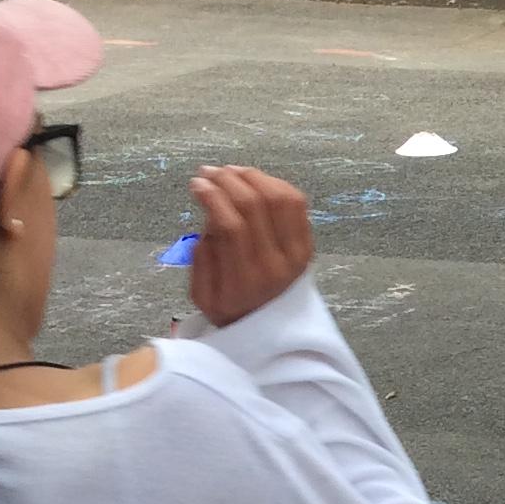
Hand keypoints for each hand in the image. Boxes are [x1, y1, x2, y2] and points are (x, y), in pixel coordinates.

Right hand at [188, 164, 314, 327]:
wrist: (271, 331)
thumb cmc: (229, 309)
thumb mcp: (203, 294)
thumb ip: (202, 256)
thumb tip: (210, 214)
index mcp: (244, 282)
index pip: (231, 226)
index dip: (212, 197)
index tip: (196, 184)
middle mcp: (276, 266)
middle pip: (254, 206)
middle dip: (227, 180)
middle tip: (209, 172)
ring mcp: (297, 255)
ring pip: (280, 199)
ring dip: (252, 177)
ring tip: (231, 172)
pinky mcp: (308, 245)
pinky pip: (296, 204)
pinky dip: (275, 184)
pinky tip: (255, 181)